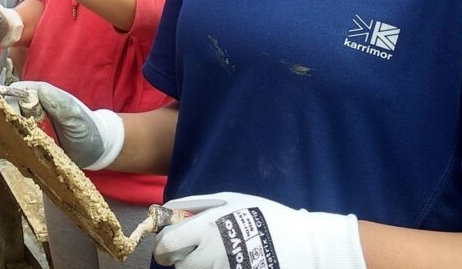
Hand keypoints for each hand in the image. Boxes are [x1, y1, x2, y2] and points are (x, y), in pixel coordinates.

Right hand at [11, 81, 122, 170]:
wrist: (97, 151)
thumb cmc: (88, 128)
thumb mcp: (74, 115)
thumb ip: (58, 103)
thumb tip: (37, 92)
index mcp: (43, 95)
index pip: (17, 91)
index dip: (8, 101)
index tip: (5, 117)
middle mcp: (35, 108)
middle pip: (10, 109)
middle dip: (6, 122)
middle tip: (11, 136)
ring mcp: (32, 125)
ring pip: (10, 126)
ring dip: (10, 136)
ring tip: (15, 147)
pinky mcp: (32, 141)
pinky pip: (17, 141)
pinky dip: (14, 148)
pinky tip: (17, 155)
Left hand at [154, 192, 365, 268]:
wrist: (299, 243)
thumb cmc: (262, 215)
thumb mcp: (230, 199)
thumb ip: (196, 204)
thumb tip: (168, 208)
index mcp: (207, 227)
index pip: (170, 243)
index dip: (163, 246)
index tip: (164, 247)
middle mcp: (212, 253)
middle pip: (180, 265)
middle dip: (180, 259)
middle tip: (189, 252)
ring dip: (197, 268)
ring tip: (212, 256)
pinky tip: (225, 263)